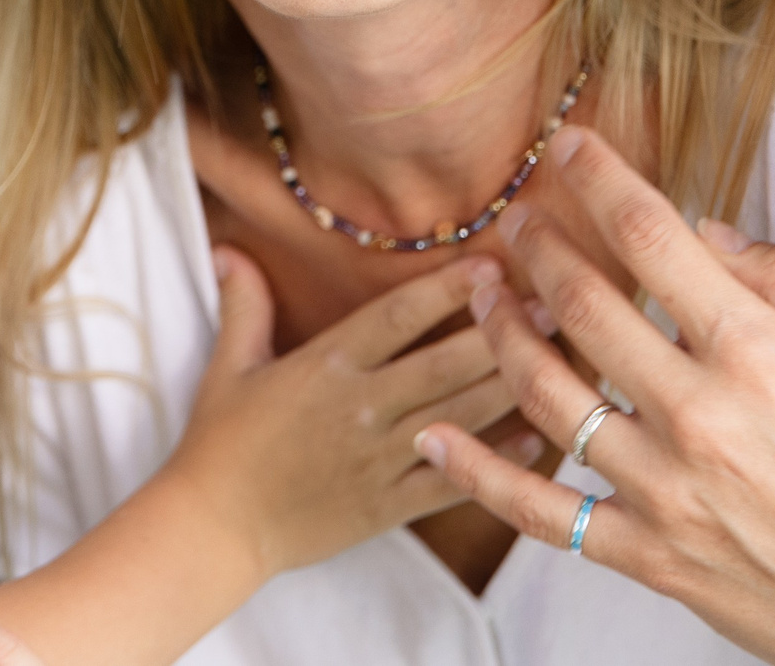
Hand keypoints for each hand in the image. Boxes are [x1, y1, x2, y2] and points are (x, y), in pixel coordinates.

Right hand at [164, 246, 533, 580]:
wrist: (214, 529)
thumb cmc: (221, 443)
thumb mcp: (228, 367)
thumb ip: (244, 304)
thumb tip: (227, 245)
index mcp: (326, 367)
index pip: (397, 317)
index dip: (448, 289)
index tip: (493, 264)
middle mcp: (361, 409)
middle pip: (445, 364)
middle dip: (503, 332)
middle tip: (553, 304)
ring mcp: (379, 459)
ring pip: (461, 418)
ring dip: (512, 386)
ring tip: (560, 357)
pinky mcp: (389, 505)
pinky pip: (454, 481)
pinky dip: (498, 462)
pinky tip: (539, 442)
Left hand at [414, 127, 774, 665]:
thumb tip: (711, 234)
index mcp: (761, 358)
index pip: (656, 240)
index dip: (601, 181)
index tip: (569, 147)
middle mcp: (701, 417)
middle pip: (586, 305)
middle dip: (540, 246)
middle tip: (517, 215)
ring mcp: (666, 491)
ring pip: (549, 394)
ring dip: (501, 331)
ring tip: (480, 288)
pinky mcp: (648, 556)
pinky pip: (544, 512)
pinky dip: (481, 476)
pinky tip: (437, 436)